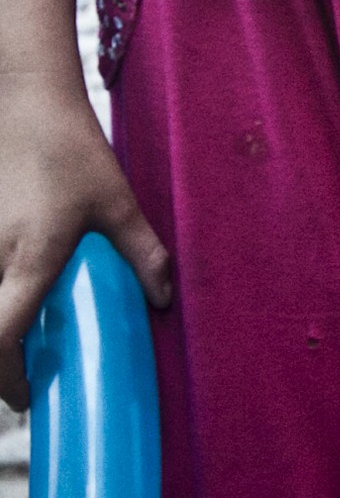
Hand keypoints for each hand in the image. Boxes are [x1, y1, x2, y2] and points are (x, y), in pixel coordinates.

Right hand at [0, 80, 170, 407]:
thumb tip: (166, 300)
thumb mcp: (118, 202)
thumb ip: (144, 254)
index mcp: (30, 259)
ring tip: (20, 345)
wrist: (24, 100)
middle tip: (24, 381)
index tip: (28, 397)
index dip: (9, 377)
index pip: (1, 336)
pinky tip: (13, 301)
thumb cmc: (71, 149)